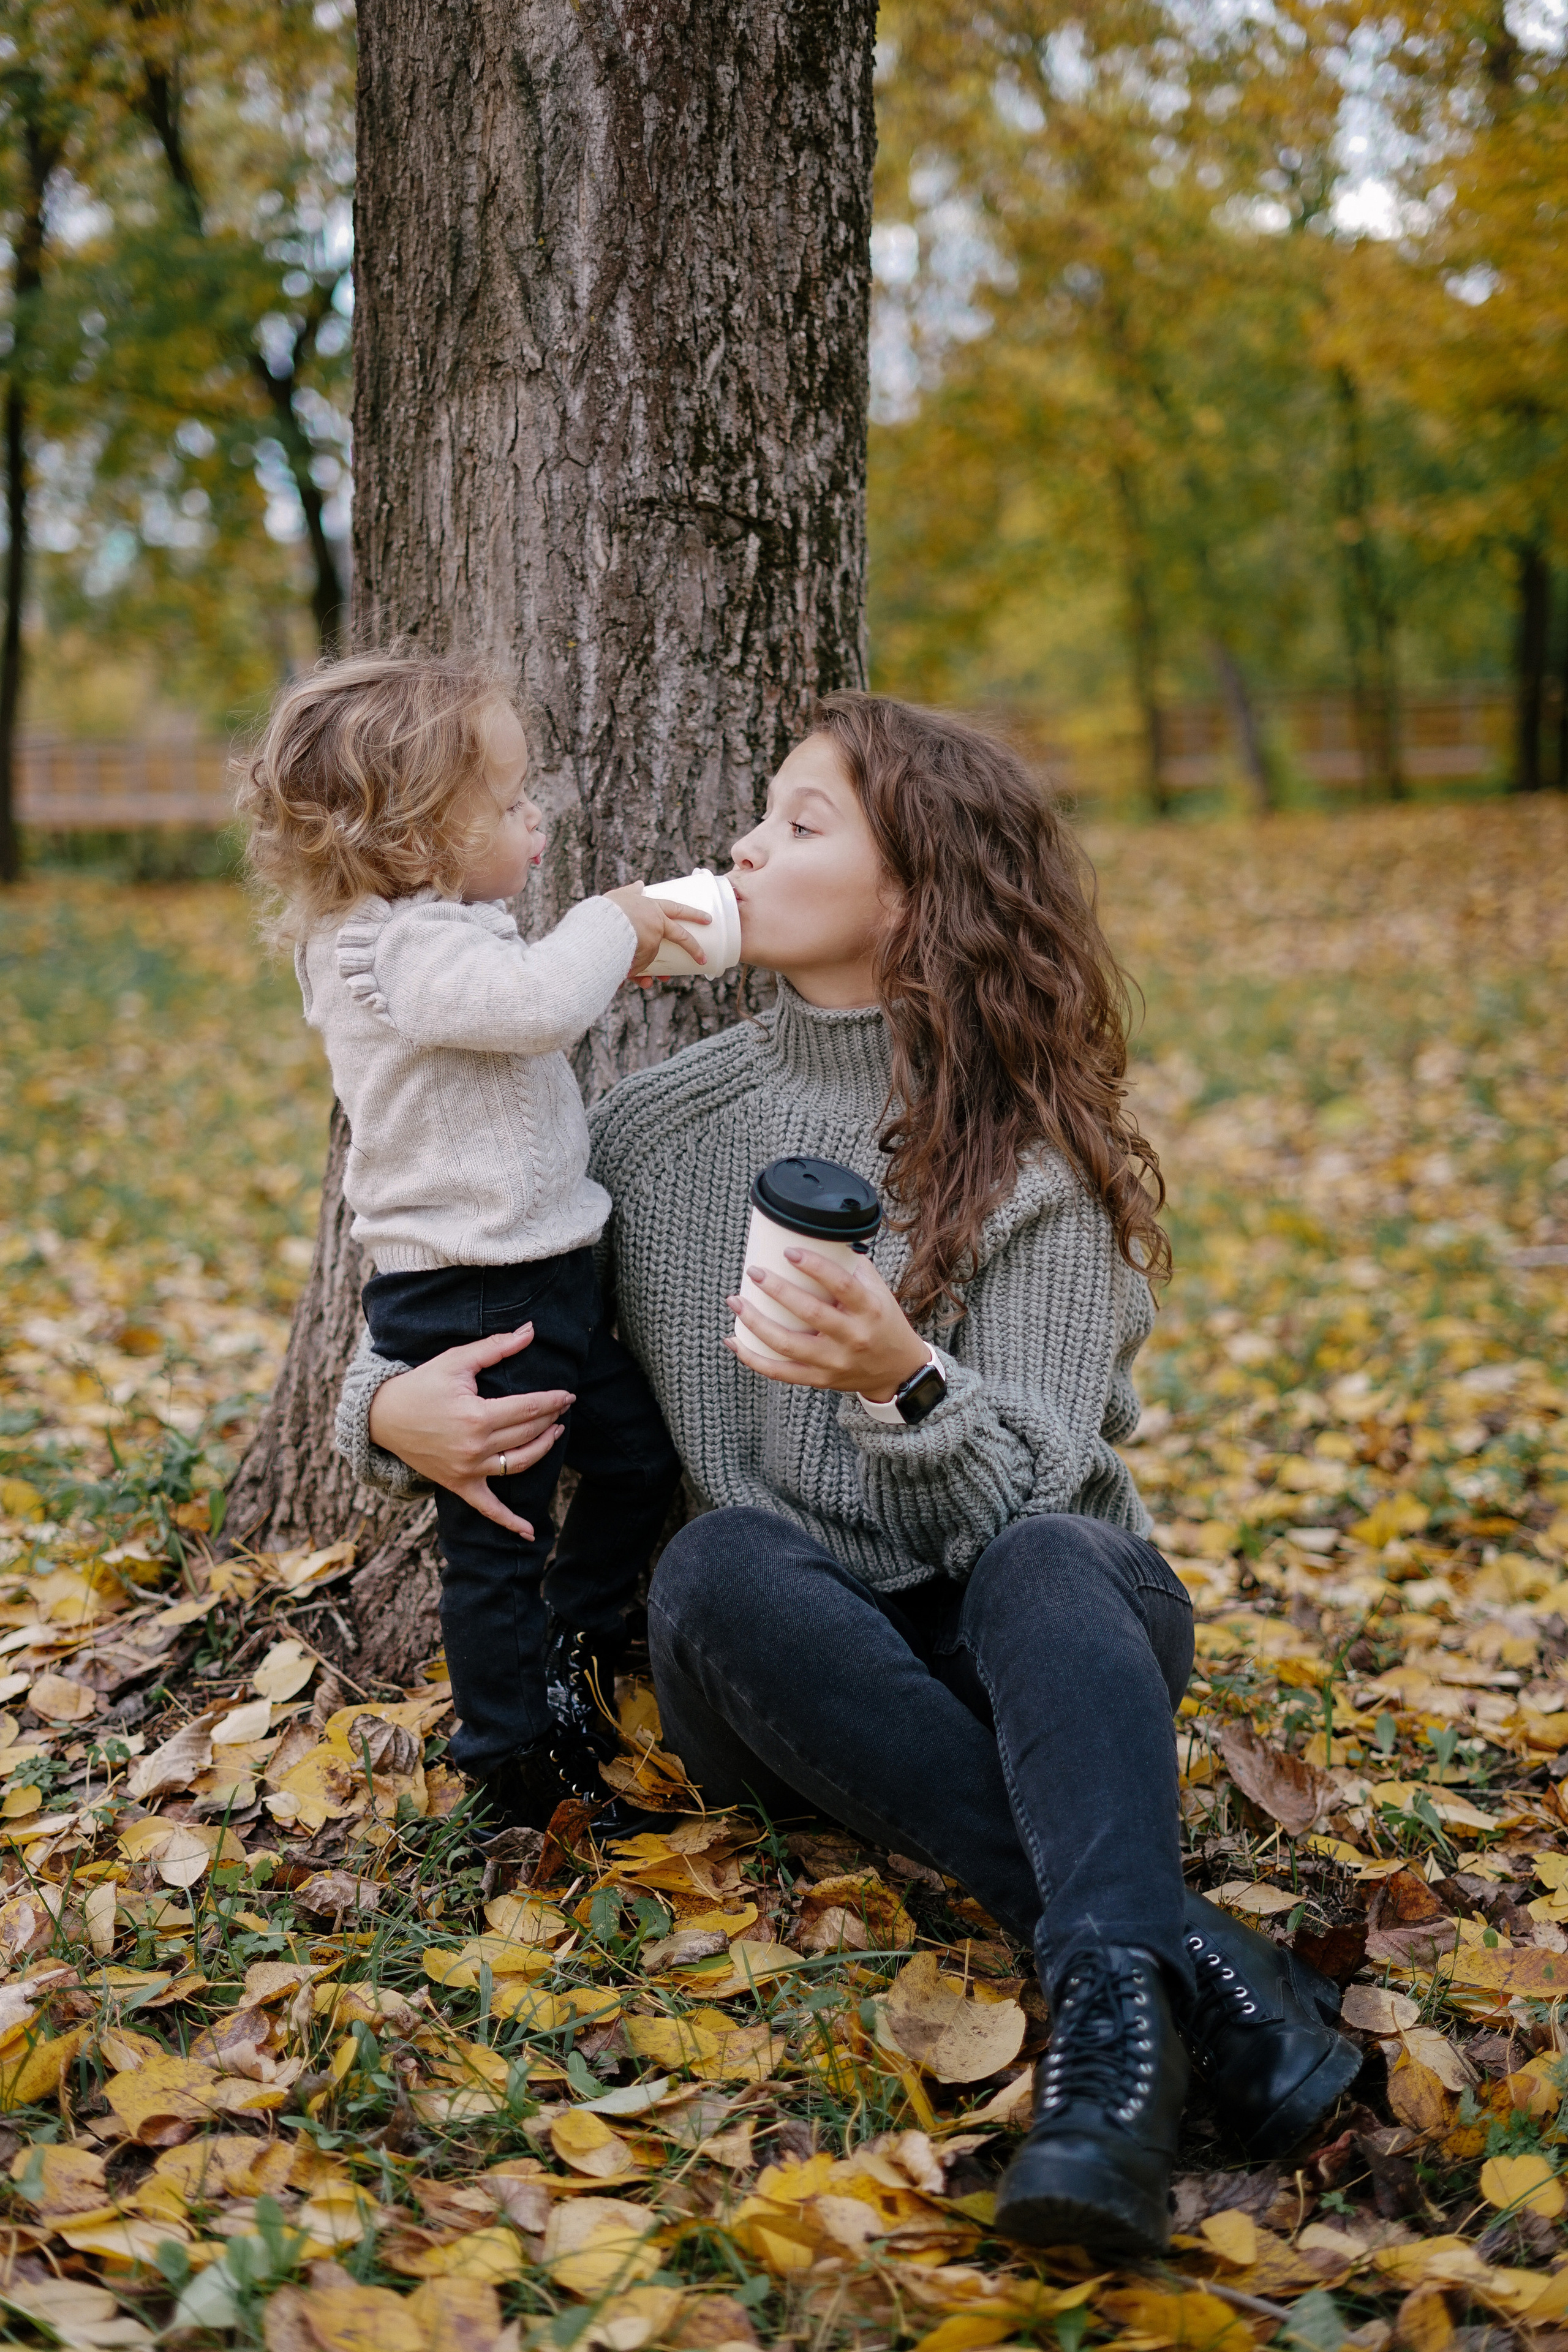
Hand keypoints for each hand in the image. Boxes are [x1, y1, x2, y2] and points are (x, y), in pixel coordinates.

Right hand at [365, 1325, 571, 1535]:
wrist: (383, 1417)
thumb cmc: (421, 1384)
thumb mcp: (457, 1361)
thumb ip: (496, 1347)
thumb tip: (530, 1331)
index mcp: (477, 1416)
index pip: (529, 1408)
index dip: (553, 1401)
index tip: (568, 1395)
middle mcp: (475, 1447)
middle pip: (528, 1433)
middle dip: (551, 1419)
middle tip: (562, 1407)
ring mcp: (468, 1470)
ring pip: (519, 1464)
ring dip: (543, 1449)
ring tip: (555, 1433)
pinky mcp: (459, 1485)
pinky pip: (488, 1509)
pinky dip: (509, 1523)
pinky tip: (530, 1533)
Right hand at [604, 884, 710, 979]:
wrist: (598, 926)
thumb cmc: (605, 910)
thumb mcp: (619, 896)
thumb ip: (630, 892)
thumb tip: (641, 884)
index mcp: (652, 909)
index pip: (677, 909)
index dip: (693, 913)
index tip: (708, 919)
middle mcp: (655, 926)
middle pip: (681, 937)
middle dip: (694, 948)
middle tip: (703, 959)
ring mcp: (651, 943)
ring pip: (653, 960)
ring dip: (647, 971)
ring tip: (646, 982)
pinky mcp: (642, 959)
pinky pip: (636, 972)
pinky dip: (631, 977)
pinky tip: (623, 982)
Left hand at [725, 1248, 929, 1398]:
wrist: (897, 1371)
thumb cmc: (884, 1322)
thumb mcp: (879, 1292)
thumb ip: (852, 1266)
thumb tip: (820, 1235)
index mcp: (870, 1310)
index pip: (841, 1285)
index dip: (814, 1266)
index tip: (788, 1251)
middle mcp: (853, 1337)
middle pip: (810, 1313)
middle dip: (776, 1290)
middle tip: (753, 1271)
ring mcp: (834, 1362)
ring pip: (787, 1345)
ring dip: (756, 1323)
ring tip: (735, 1301)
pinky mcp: (819, 1379)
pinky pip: (780, 1372)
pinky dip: (752, 1358)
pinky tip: (734, 1340)